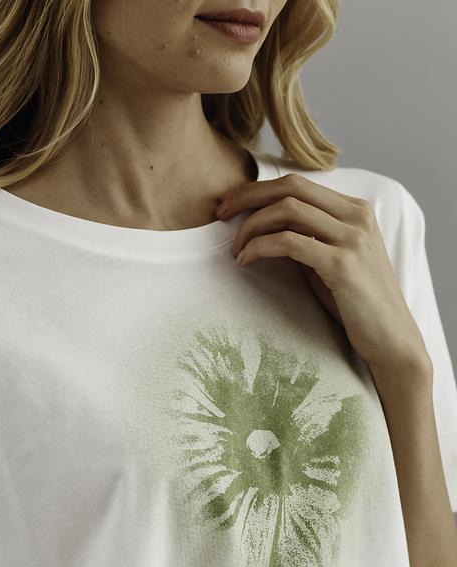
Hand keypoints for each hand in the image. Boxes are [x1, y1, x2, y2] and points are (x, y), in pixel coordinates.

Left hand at [214, 173, 431, 382]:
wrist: (391, 338)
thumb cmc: (356, 303)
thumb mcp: (333, 260)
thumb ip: (309, 237)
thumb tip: (266, 227)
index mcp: (355, 209)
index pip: (298, 183)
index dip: (258, 190)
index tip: (230, 205)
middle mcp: (357, 216)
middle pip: (290, 187)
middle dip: (248, 197)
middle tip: (220, 214)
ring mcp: (352, 238)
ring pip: (287, 210)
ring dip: (251, 227)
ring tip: (236, 249)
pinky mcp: (342, 264)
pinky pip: (289, 242)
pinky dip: (260, 247)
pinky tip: (246, 260)